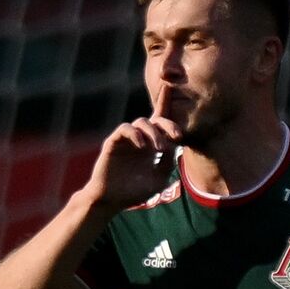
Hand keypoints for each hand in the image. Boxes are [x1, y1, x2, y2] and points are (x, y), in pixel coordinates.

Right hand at [80, 86, 182, 210]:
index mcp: (151, 145)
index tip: (171, 88)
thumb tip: (176, 145)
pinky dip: (135, 134)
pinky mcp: (113, 142)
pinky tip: (143, 146)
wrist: (111, 201)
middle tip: (178, 136)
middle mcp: (139, 138)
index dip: (166, 104)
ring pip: (142, 122)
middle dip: (169, 124)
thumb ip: (168, 161)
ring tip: (158, 148)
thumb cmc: (134, 191)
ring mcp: (126, 139)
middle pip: (156, 119)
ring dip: (154, 133)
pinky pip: (125, 129)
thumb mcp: (159, 178)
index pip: (161, 121)